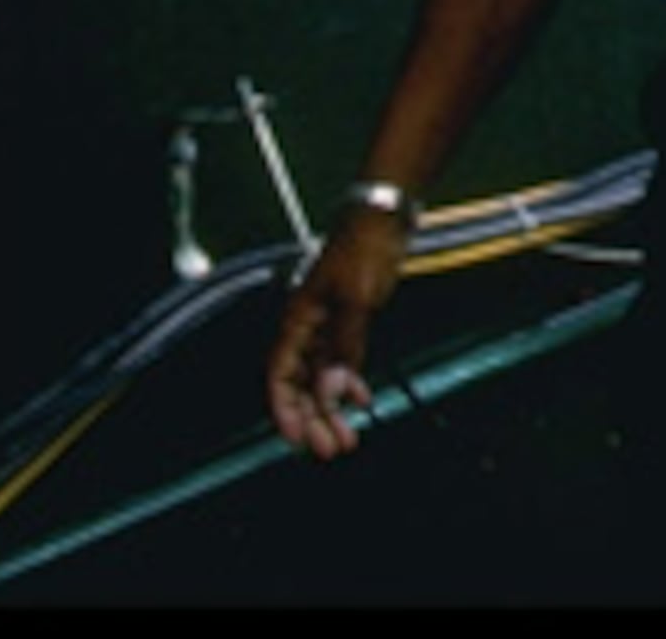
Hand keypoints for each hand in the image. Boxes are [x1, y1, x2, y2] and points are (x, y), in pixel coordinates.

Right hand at [262, 208, 411, 460]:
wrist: (386, 217)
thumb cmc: (364, 247)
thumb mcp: (357, 298)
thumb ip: (344, 345)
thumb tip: (332, 390)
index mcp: (297, 322)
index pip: (280, 376)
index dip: (284, 410)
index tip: (296, 440)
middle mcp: (308, 328)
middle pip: (300, 385)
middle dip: (313, 420)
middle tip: (332, 448)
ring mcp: (328, 325)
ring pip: (323, 378)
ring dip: (333, 408)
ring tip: (348, 436)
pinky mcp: (349, 320)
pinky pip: (342, 362)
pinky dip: (350, 383)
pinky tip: (362, 400)